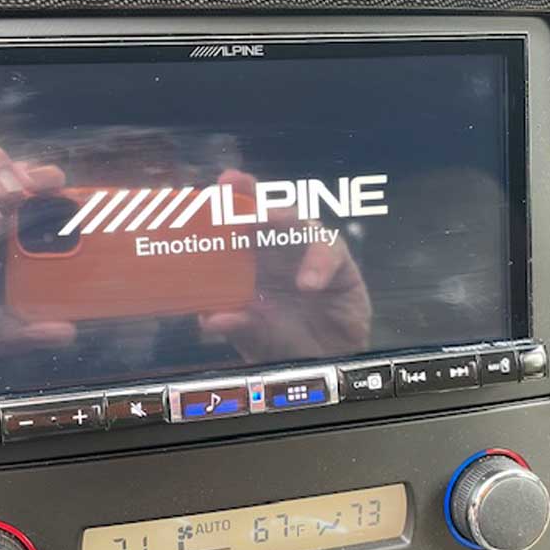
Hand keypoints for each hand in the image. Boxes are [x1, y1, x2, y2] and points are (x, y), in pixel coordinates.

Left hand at [199, 170, 371, 361]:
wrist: (322, 365)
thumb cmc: (283, 341)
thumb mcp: (255, 337)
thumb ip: (238, 325)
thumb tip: (210, 320)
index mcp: (249, 260)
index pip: (235, 224)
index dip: (227, 200)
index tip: (219, 184)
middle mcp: (277, 249)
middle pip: (264, 211)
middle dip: (249, 193)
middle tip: (234, 184)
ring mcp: (308, 253)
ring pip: (298, 223)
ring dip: (283, 217)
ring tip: (268, 218)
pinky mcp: (338, 265)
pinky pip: (330, 252)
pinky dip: (319, 263)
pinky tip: (308, 284)